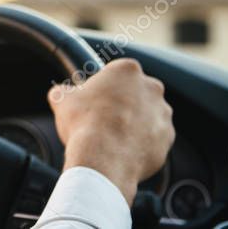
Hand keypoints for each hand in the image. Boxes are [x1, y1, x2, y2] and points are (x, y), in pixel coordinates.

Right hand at [47, 58, 174, 204]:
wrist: (104, 158)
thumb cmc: (85, 123)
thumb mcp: (61, 99)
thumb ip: (64, 91)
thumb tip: (60, 94)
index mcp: (127, 70)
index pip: (117, 73)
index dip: (104, 87)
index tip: (95, 99)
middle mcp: (151, 88)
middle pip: (136, 93)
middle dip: (124, 103)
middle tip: (104, 118)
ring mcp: (163, 114)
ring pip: (147, 116)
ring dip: (134, 124)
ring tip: (113, 138)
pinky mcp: (167, 139)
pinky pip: (154, 139)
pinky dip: (142, 144)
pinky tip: (123, 151)